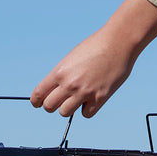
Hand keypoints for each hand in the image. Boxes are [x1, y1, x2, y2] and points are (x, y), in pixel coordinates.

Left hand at [31, 0, 156, 117]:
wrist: (119, 41)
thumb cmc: (97, 46)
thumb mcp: (72, 58)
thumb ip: (63, 75)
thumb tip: (57, 91)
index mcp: (59, 71)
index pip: (38, 95)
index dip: (37, 101)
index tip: (39, 103)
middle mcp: (69, 83)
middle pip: (49, 107)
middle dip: (54, 105)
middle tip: (62, 100)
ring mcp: (84, 92)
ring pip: (65, 113)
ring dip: (71, 107)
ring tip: (79, 97)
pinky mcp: (100, 97)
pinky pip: (86, 114)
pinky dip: (88, 109)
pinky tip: (93, 98)